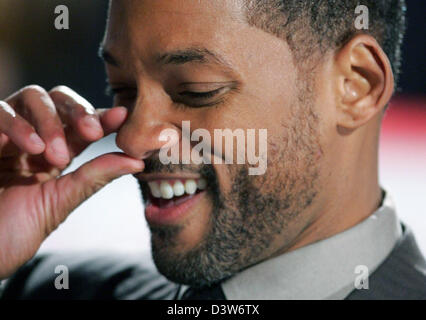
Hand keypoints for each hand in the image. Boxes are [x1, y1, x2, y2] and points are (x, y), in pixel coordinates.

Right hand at [0, 85, 143, 278]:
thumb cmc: (12, 233)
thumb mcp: (59, 202)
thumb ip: (94, 178)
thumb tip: (137, 161)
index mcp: (53, 156)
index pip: (81, 126)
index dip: (102, 117)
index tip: (122, 115)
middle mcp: (31, 139)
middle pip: (58, 100)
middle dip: (78, 110)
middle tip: (92, 132)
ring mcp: (5, 136)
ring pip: (30, 97)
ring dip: (49, 120)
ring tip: (54, 155)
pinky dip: (15, 123)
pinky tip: (29, 147)